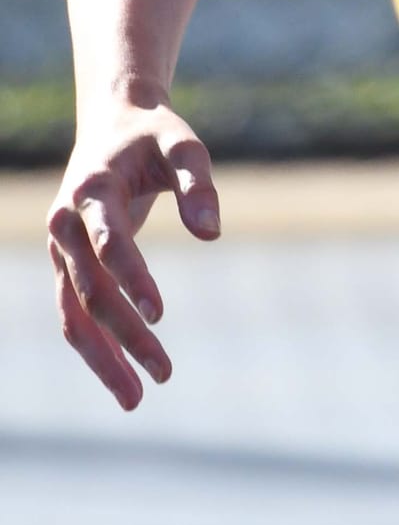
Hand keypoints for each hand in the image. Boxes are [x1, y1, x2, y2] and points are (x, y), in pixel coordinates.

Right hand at [48, 100, 219, 408]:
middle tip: (165, 373)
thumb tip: (211, 236)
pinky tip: (124, 378)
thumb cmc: (154, 137)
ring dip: (102, 358)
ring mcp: (60, 249)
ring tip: (136, 400)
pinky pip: (75, 315)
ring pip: (74, 314)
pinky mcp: (66, 265)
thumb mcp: (184, 146)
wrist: (112, 124)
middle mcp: (65, 224)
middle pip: (91, 290)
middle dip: (125, 334)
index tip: (161, 314)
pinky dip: (97, 347)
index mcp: (91, 190)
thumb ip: (199, 185)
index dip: (133, 278)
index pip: (109, 243)